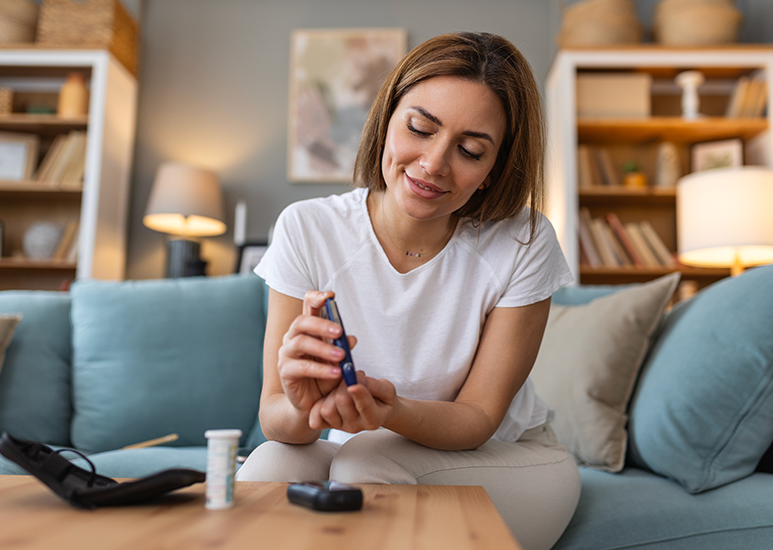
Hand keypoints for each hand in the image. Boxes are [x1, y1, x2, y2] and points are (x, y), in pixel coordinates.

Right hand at [276, 290, 356, 414]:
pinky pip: (301, 367)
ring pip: (300, 342)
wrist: (313, 404)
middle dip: (321, 324)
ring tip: (341, 355)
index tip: (330, 296)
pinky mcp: (285, 371)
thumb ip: (343, 347)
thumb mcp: (339, 360)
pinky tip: (336, 372)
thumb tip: (352, 338)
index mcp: (307, 329)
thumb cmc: (326, 376)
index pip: (307, 306)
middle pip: (301, 322)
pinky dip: (320, 369)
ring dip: (323, 348)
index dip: (316, 298)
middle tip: (340, 331)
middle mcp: (293, 338)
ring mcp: (286, 354)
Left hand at [308, 371, 396, 432]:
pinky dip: (319, 404)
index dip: (359, 394)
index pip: (364, 407)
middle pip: (342, 402)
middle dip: (344, 383)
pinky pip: (316, 417)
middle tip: (350, 375)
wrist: (374, 408)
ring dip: (331, 393)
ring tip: (340, 387)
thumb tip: (357, 379)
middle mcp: (355, 426)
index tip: (354, 383)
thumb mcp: (387, 389)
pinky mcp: (327, 425)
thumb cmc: (381, 397)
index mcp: (373, 419)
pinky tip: (328, 396)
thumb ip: (375, 385)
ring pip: (327, 409)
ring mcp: (340, 426)